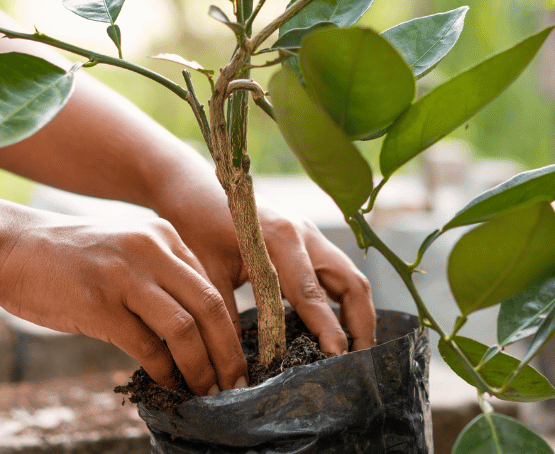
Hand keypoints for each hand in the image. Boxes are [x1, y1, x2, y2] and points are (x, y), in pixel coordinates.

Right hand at [0, 213, 245, 393]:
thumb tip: (195, 332)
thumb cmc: (67, 258)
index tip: (234, 358)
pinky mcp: (99, 304)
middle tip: (235, 384)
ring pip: (184, 329)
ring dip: (200, 367)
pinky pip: (146, 345)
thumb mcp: (124, 251)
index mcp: (163, 236)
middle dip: (228, 352)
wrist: (8, 247)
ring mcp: (125, 275)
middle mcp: (151, 250)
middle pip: (210, 306)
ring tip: (205, 390)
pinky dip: (163, 370)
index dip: (229, 328)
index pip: (212, 286)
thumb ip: (159, 279)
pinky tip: (166, 383)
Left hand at [171, 199, 377, 355]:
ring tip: (357, 351)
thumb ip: (227, 316)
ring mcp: (312, 235)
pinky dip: (347, 302)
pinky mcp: (311, 240)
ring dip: (359, 315)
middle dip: (360, 325)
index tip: (337, 358)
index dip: (327, 329)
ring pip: (352, 278)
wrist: (194, 187)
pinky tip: (342, 329)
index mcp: (280, 238)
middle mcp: (305, 234)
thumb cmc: (196, 224)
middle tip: (359, 362)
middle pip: (351, 283)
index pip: (312, 293)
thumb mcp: (207, 272)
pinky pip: (340, 273)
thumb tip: (238, 366)